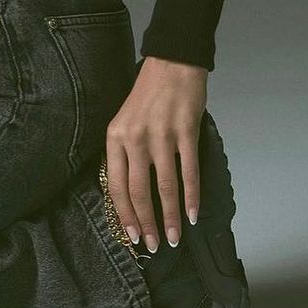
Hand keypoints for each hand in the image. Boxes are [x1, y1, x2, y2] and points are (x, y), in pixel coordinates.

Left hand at [104, 55, 207, 251]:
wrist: (172, 62)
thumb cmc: (147, 93)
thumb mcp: (124, 120)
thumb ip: (124, 152)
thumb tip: (130, 192)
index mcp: (115, 136)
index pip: (115, 185)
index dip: (124, 214)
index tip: (132, 237)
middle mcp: (135, 138)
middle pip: (138, 191)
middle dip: (146, 223)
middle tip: (155, 246)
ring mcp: (161, 135)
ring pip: (164, 186)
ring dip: (169, 216)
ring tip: (175, 238)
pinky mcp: (185, 131)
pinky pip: (188, 171)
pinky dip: (191, 196)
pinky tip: (193, 214)